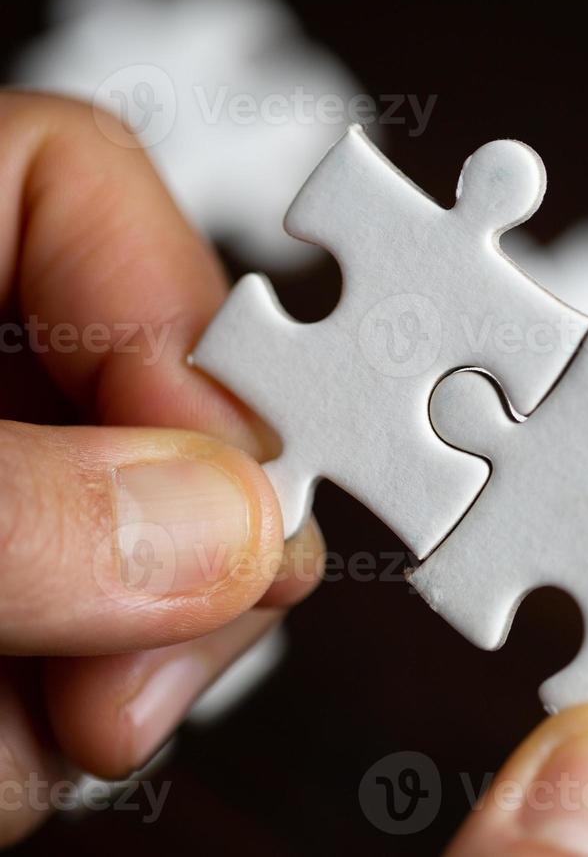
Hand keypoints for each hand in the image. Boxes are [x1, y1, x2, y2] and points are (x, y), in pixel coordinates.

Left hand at [0, 92, 323, 845]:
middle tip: (149, 662)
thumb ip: (10, 510)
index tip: (201, 465)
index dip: (170, 303)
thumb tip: (220, 527)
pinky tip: (7, 751)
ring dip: (111, 676)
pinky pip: (86, 673)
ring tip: (36, 737)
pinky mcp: (0, 626)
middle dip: (175, 554)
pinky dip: (56, 741)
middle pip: (155, 400)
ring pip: (140, 565)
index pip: (69, 183)